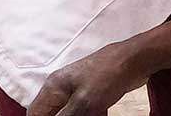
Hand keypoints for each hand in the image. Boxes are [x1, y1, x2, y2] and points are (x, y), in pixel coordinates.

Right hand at [26, 41, 148, 115]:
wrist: (134, 60)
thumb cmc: (107, 77)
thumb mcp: (82, 104)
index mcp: (53, 87)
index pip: (35, 114)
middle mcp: (60, 87)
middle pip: (51, 113)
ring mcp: (76, 88)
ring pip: (67, 112)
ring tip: (91, 114)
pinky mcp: (90, 91)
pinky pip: (81, 110)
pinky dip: (85, 115)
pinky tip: (97, 114)